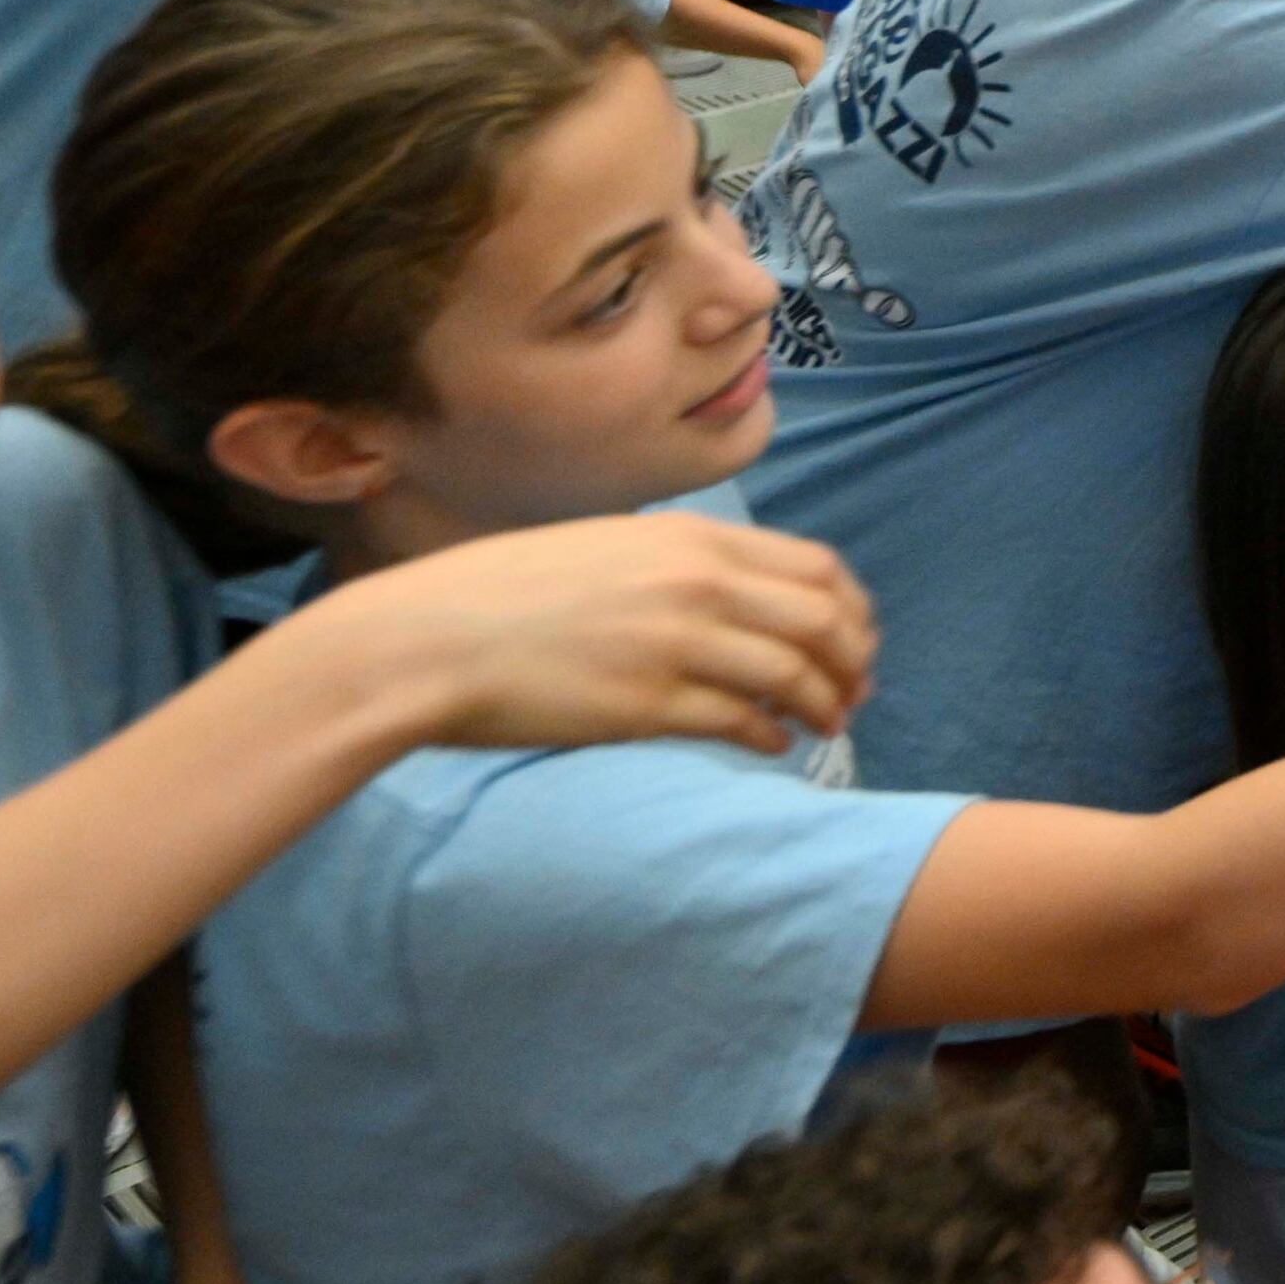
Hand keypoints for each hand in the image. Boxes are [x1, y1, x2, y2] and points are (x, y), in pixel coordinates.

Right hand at [281, 510, 874, 755]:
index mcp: (693, 540)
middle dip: (854, 659)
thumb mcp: (611, 548)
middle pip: (822, 621)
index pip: (817, 567)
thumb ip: (681, 563)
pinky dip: (772, 734)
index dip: (851, 608)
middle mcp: (698, 584)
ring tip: (828, 723)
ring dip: (825, 703)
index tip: (857, 636)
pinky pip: (740, 722)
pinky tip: (774, 743)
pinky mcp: (647, 706)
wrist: (428, 639)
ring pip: (793, 674)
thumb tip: (740, 592)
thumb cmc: (507, 593)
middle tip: (856, 689)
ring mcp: (675, 645)